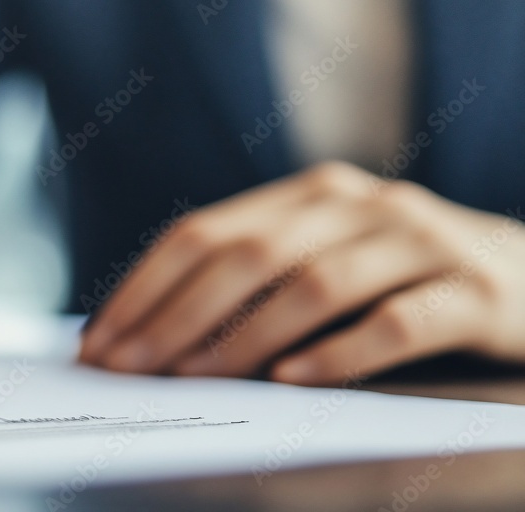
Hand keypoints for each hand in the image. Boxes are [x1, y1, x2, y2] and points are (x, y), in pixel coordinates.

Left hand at [79, 162, 524, 384]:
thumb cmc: (403, 276)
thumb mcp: (327, 259)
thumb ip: (257, 280)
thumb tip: (153, 334)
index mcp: (308, 193)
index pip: (203, 231)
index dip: (144, 286)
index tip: (101, 340)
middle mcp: (357, 204)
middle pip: (247, 254)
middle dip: (175, 314)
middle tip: (129, 367)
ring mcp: (417, 241)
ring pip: (314, 286)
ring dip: (242, 336)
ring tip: (193, 378)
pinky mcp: (473, 291)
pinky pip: (396, 322)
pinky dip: (339, 352)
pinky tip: (293, 381)